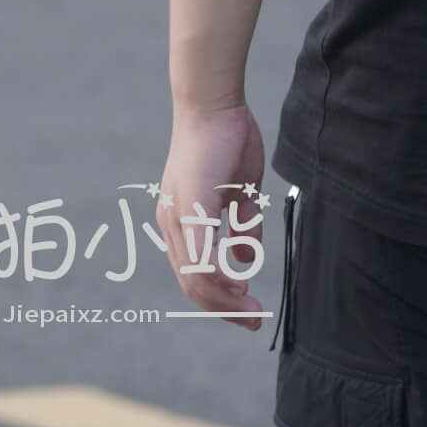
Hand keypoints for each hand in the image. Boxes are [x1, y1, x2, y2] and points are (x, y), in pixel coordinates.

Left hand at [155, 102, 267, 333]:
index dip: (220, 299)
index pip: (195, 274)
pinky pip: (200, 252)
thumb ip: (243, 225)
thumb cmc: (227, 142)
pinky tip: (237, 285)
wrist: (213, 105)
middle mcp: (173, 223)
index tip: (248, 312)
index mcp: (182, 222)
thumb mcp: (240, 193)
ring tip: (249, 309)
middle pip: (192, 283)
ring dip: (223, 299)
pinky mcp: (190, 205)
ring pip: (194, 275)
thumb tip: (246, 259)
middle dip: (223, 308)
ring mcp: (178, 215)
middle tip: (253, 322)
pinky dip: (217, 275)